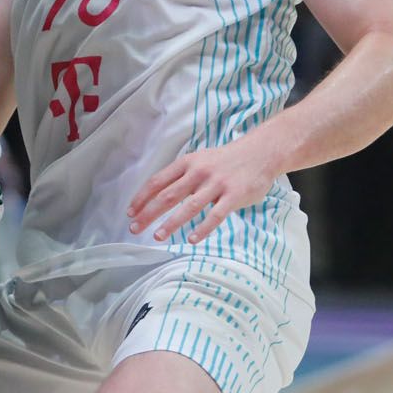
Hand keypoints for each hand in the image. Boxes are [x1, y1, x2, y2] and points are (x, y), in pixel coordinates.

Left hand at [128, 131, 288, 243]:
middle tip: (134, 228)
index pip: (158, 181)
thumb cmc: (227, 160)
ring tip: (158, 237)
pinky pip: (215, 215)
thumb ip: (183, 176)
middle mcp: (199, 172)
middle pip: (168, 195)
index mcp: (188, 163)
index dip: (142, 197)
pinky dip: (202, 229)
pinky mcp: (233, 196)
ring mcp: (217, 184)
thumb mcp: (201, 160)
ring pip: (189, 206)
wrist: (261, 152)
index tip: (131, 212)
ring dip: (171, 223)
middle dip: (149, 213)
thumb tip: (159, 196)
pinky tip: (191, 239)